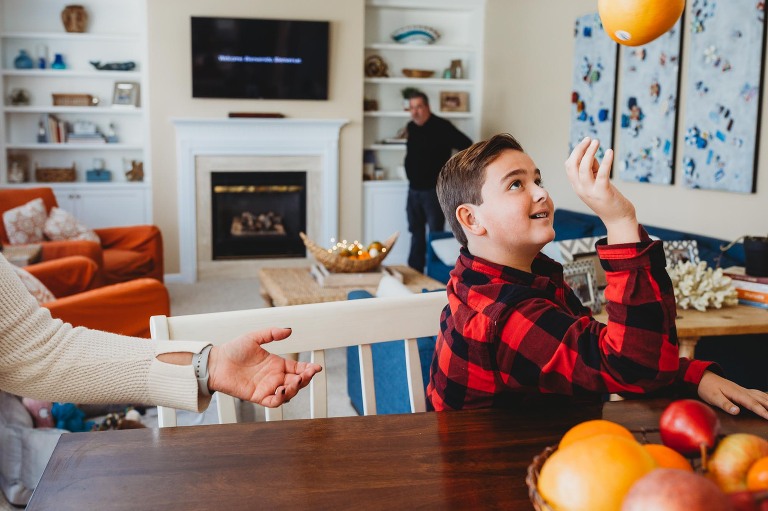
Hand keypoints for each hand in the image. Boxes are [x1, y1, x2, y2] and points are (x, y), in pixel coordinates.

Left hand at [206, 327, 321, 407]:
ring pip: (288, 393)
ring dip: (295, 389)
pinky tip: (282, 390)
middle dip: (305, 379)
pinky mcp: (257, 396)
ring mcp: (267, 387)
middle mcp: (274, 377)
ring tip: (295, 382)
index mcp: (277, 364)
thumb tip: (289, 330)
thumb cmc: (233, 350)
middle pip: (297, 382)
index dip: (308, 369)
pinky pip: (273, 401)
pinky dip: (280, 399)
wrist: (216, 362)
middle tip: (307, 374)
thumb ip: (271, 334)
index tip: (316, 367)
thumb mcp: (254, 337)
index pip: (298, 368)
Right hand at [564, 137, 638, 243]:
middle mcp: (580, 189)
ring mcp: (590, 192)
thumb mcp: (597, 183)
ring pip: (584, 168)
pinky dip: (606, 161)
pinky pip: (602, 174)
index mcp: (577, 186)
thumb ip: (593, 170)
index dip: (575, 152)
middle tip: (590, 139)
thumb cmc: (609, 200)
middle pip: (572, 165)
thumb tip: (592, 154)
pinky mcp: (603, 192)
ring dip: (590, 152)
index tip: (586, 142)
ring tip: (597, 142)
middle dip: (579, 149)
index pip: (569, 166)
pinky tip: (610, 152)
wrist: (618, 220)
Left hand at [697, 371, 767, 419]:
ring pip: (761, 395)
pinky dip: (766, 396)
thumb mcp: (713, 397)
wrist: (703, 377)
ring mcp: (744, 390)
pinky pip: (758, 393)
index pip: (752, 403)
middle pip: (761, 399)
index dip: (762, 411)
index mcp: (736, 394)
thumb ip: (725, 404)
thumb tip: (737, 411)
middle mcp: (743, 391)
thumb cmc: (707, 389)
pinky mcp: (742, 390)